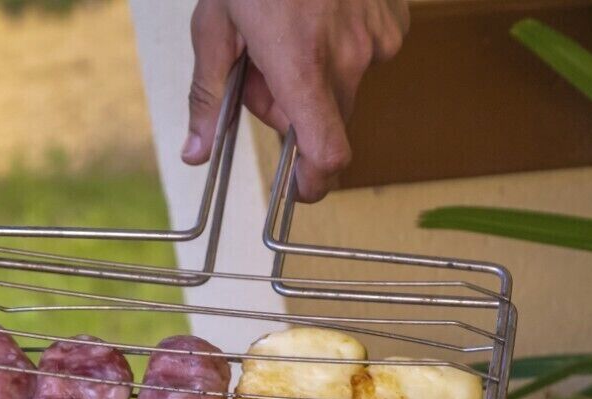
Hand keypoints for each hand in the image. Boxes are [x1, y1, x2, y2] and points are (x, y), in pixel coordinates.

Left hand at [181, 0, 409, 202]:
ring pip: (345, 84)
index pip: (327, 154)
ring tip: (290, 25)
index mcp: (301, 66)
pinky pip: (369, 51)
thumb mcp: (215, 25)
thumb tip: (195, 153)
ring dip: (316, 71)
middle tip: (259, 66)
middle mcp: (349, 57)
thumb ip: (206, 96)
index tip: (299, 188)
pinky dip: (342, 42)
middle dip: (291, 109)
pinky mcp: (395, 18)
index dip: (315, 181)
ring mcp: (378, 36)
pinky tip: (321, 10)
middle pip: (325, 120)